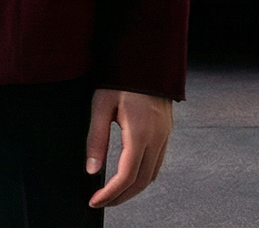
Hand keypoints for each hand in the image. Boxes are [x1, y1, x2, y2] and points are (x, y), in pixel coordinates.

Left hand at [84, 88, 173, 208]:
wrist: (147, 57)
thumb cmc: (121, 78)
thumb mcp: (101, 106)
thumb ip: (96, 139)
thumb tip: (92, 171)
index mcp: (140, 133)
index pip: (126, 176)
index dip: (110, 194)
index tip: (95, 200)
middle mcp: (157, 138)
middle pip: (142, 181)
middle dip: (121, 197)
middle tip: (102, 201)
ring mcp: (165, 135)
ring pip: (152, 174)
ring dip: (133, 188)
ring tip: (113, 192)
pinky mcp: (167, 131)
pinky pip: (158, 162)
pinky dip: (143, 175)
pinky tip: (129, 175)